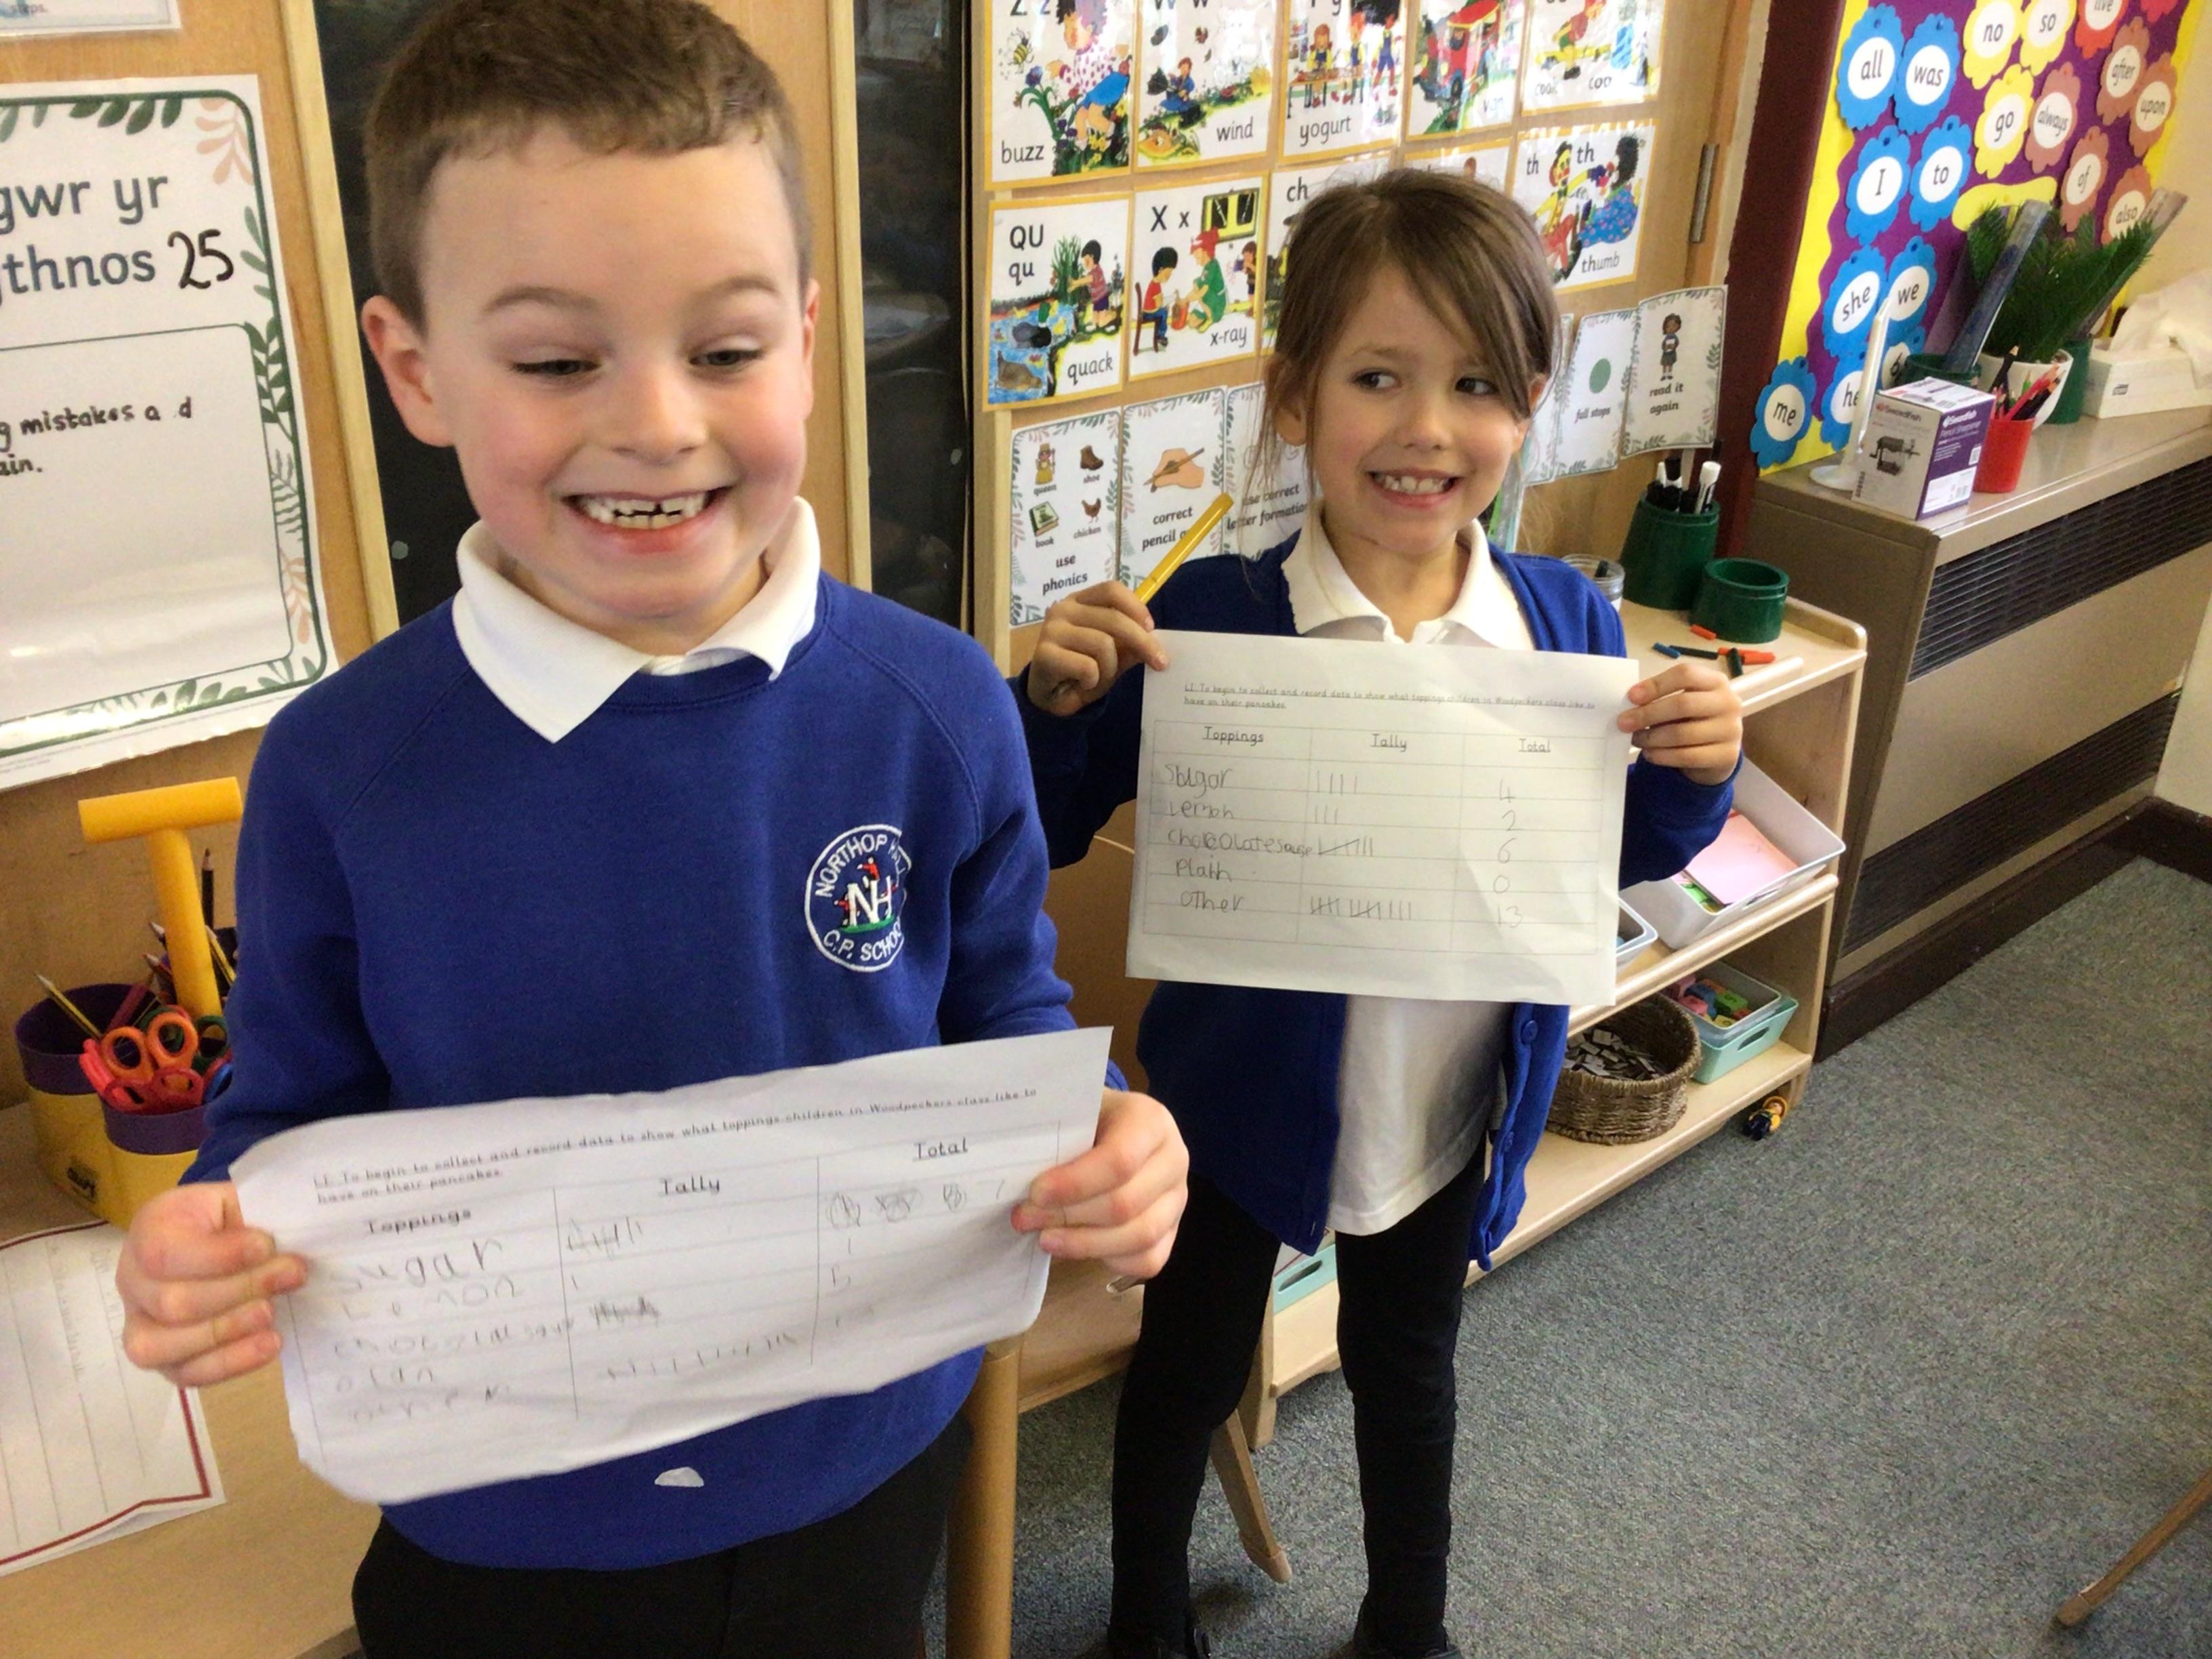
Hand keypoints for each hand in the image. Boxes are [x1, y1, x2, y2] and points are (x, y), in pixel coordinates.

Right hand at [115, 1181, 304, 1387]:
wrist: (213, 1240)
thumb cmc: (226, 1220)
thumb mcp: (237, 1201)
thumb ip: (253, 1214)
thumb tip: (286, 1238)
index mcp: (148, 1232)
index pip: (166, 1253)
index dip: (221, 1256)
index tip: (267, 1246)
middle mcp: (132, 1281)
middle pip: (173, 1303)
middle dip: (240, 1291)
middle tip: (291, 1275)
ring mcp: (140, 1324)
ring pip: (164, 1346)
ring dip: (228, 1331)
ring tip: (273, 1313)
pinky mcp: (162, 1359)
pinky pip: (185, 1373)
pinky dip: (230, 1363)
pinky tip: (269, 1344)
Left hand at [1012, 1089, 1187, 1278]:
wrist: (1115, 1127)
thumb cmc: (1087, 1119)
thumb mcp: (1073, 1112)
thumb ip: (1054, 1136)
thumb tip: (1015, 1175)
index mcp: (1151, 1121)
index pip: (1119, 1161)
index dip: (1075, 1184)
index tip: (1035, 1193)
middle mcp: (1174, 1159)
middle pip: (1125, 1204)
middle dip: (1068, 1217)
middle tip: (1025, 1217)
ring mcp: (1177, 1198)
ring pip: (1140, 1237)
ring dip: (1084, 1245)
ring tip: (1045, 1239)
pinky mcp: (1172, 1230)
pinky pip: (1148, 1259)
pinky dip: (1110, 1260)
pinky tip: (1077, 1248)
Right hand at [1025, 582, 1168, 717]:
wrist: (1047, 698)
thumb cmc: (1079, 672)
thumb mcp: (1112, 657)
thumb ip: (1130, 646)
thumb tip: (1154, 640)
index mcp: (1079, 602)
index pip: (1111, 590)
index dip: (1135, 607)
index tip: (1151, 628)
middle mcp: (1063, 609)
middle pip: (1114, 619)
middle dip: (1143, 643)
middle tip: (1160, 663)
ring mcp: (1051, 630)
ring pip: (1103, 645)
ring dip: (1109, 670)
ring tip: (1097, 679)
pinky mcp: (1044, 654)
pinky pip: (1087, 667)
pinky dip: (1092, 682)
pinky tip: (1080, 684)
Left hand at [1618, 661, 1742, 785]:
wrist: (1718, 752)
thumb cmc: (1693, 720)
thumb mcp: (1683, 701)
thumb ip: (1662, 698)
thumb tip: (1629, 703)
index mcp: (1716, 681)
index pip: (1686, 674)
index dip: (1656, 684)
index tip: (1631, 696)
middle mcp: (1728, 702)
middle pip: (1683, 704)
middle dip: (1648, 714)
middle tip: (1623, 723)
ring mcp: (1731, 730)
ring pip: (1682, 734)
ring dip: (1652, 738)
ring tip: (1636, 739)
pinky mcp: (1726, 756)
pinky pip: (1687, 756)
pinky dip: (1662, 756)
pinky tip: (1650, 754)